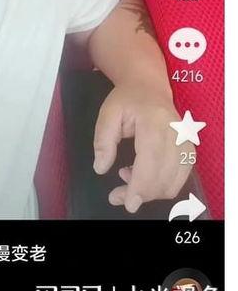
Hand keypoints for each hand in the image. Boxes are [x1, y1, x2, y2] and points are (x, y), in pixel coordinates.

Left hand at [93, 85, 193, 212]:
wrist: (149, 88)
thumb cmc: (127, 100)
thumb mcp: (107, 114)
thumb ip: (103, 141)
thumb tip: (101, 167)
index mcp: (154, 121)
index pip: (152, 160)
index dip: (141, 185)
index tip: (128, 202)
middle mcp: (176, 134)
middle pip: (163, 176)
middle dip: (140, 193)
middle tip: (117, 195)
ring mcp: (186, 143)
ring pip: (173, 183)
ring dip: (150, 192)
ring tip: (127, 176)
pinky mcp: (190, 151)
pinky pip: (179, 180)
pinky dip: (161, 186)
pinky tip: (143, 175)